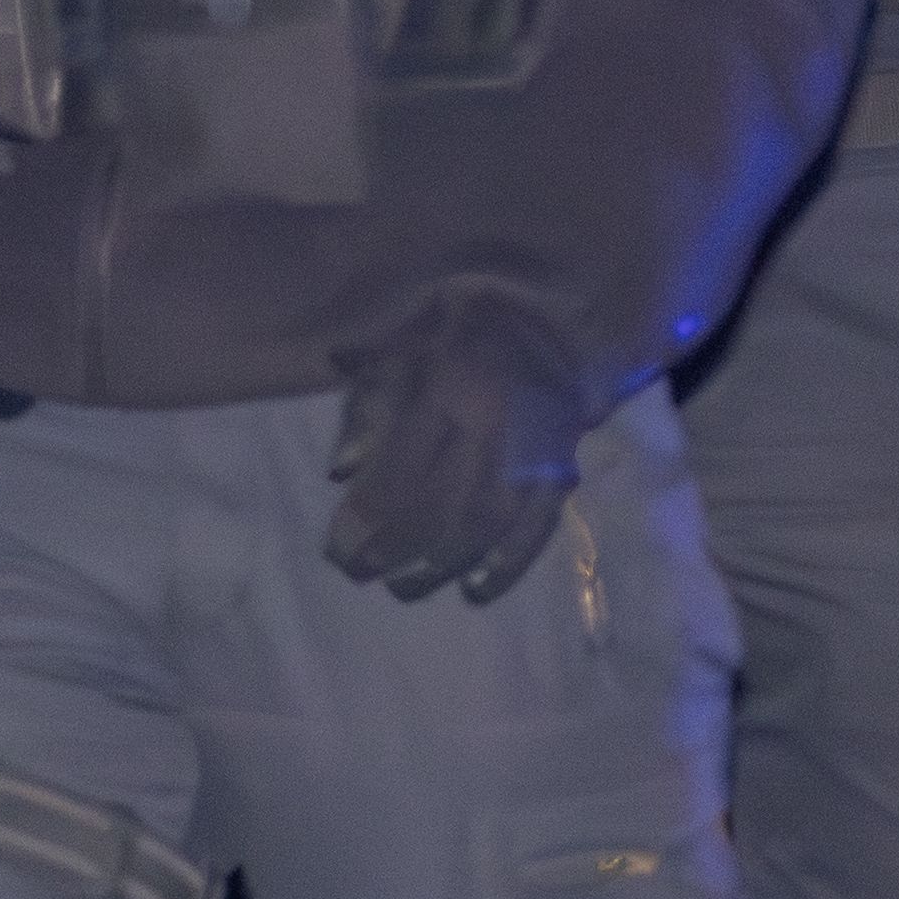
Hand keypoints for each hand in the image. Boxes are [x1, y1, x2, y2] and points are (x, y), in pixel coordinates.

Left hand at [326, 289, 599, 602]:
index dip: (366, 518)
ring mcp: (533, 450)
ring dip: (441, 565)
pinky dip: (509, 565)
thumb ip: (366, 408)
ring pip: (485, 523)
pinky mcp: (561, 468)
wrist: (546, 308)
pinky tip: (477, 590)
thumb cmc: (453, 329)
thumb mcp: (397, 347)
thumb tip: (340, 474)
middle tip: (360, 574)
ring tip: (405, 587)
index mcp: (447, 387)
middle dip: (394, 548)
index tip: (337, 550)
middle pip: (439, 505)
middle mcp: (493, 424)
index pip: (401, 470)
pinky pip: (539, 526)